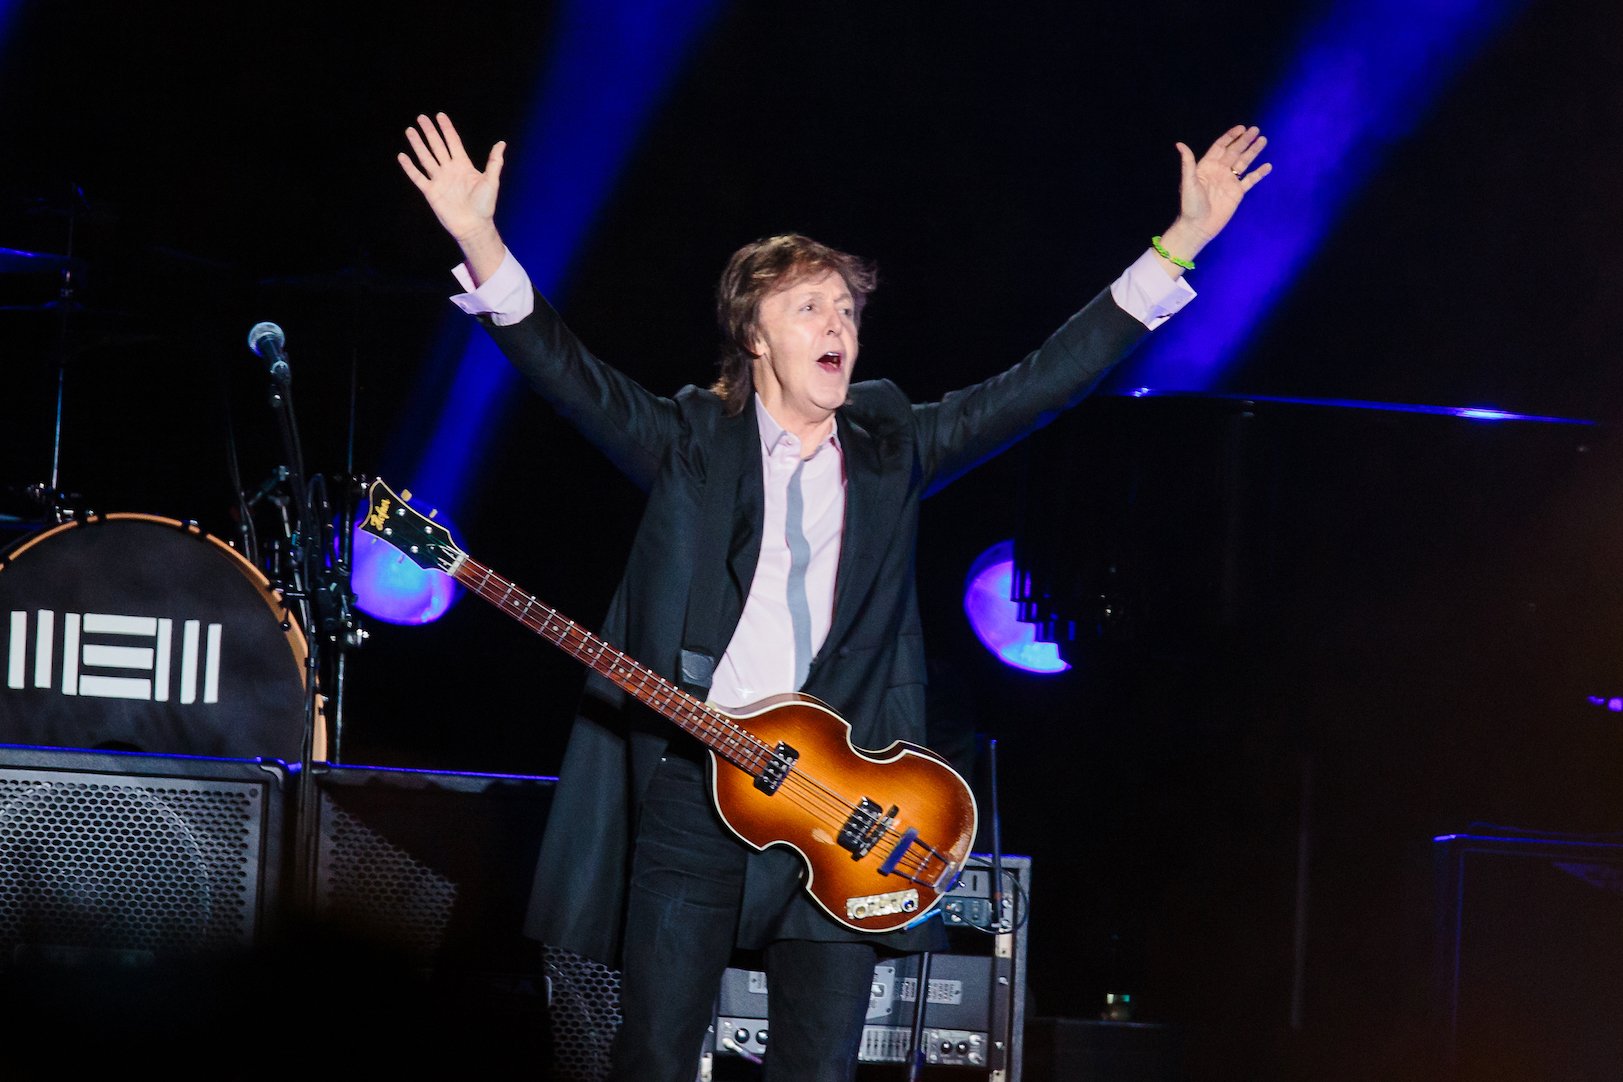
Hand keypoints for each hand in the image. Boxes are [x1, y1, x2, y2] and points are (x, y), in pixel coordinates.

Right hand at [398, 112, 506, 282]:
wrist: (473, 226)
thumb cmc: (485, 205)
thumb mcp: (491, 181)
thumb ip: (494, 162)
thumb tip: (501, 143)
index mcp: (463, 166)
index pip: (453, 143)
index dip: (447, 129)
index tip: (440, 116)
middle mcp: (450, 170)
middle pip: (437, 146)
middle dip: (430, 132)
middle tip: (421, 117)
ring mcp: (439, 180)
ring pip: (426, 158)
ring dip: (418, 144)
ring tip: (410, 131)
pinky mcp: (431, 192)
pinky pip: (418, 177)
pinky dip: (409, 167)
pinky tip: (402, 156)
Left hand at [1157, 125, 1271, 268]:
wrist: (1198, 226)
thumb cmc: (1190, 205)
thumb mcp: (1188, 182)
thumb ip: (1188, 162)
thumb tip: (1180, 144)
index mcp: (1207, 166)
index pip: (1220, 147)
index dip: (1230, 137)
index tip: (1241, 128)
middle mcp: (1219, 171)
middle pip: (1234, 152)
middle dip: (1245, 140)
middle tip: (1256, 130)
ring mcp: (1229, 181)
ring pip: (1244, 162)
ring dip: (1253, 152)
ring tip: (1263, 140)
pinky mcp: (1237, 193)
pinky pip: (1250, 180)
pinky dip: (1259, 173)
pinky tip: (1267, 165)